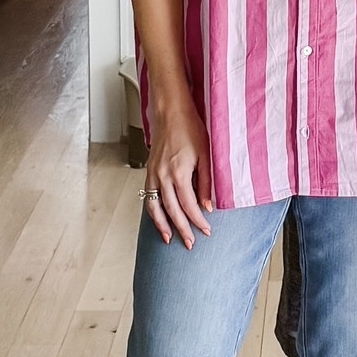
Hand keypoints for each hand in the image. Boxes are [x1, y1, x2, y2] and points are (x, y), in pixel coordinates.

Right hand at [142, 96, 212, 248]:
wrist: (171, 112)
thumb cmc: (191, 129)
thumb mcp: (206, 155)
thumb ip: (206, 183)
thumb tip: (208, 206)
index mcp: (179, 173)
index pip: (189, 206)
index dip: (198, 222)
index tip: (206, 231)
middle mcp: (163, 176)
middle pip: (172, 211)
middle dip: (182, 230)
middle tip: (189, 244)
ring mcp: (153, 174)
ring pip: (154, 207)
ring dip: (161, 225)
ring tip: (169, 238)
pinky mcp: (149, 170)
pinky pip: (148, 196)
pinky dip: (152, 210)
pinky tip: (158, 218)